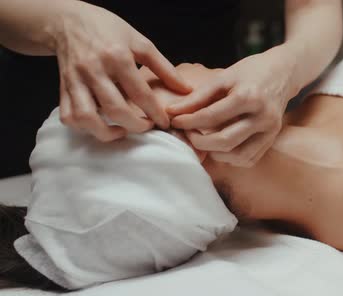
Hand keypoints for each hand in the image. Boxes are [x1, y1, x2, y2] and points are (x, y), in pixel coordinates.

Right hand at [53, 2, 191, 141]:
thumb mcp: (140, 42)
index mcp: (117, 57)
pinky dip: (83, 127)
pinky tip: (99, 126)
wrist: (68, 20)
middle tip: (146, 127)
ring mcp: (75, 80)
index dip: (155, 113)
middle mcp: (94, 69)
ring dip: (106, 132)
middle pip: (115, 109)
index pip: (140, 93)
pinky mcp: (62, 87)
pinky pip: (68, 116)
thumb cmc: (108, 30)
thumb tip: (185, 89)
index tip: (165, 123)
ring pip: (87, 117)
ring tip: (122, 131)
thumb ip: (164, 67)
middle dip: (135, 126)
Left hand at [167, 48, 298, 166]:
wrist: (283, 73)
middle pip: (224, 141)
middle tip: (187, 133)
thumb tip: (172, 112)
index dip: (189, 121)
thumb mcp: (224, 77)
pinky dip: (230, 157)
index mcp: (249, 96)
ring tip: (202, 139)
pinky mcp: (272, 139)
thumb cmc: (250, 72)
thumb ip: (198, 97)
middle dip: (199, 141)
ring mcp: (270, 131)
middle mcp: (263, 116)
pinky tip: (220, 146)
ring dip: (214, 152)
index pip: (212, 116)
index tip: (174, 121)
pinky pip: (248, 159)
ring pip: (236, 155)